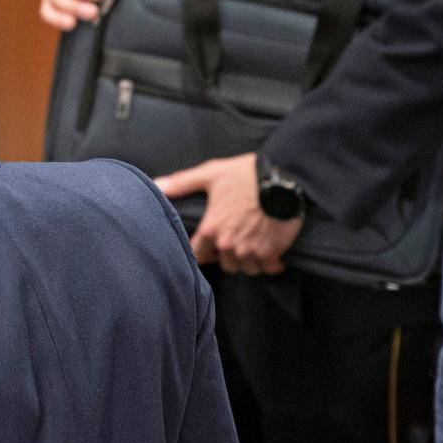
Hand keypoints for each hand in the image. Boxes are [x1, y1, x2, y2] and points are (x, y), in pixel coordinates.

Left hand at [156, 153, 302, 274]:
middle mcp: (228, 244)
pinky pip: (268, 268)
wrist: (286, 178)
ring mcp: (251, 250)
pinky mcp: (272, 252)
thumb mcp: (211, 174)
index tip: (210, 247)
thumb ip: (182, 183)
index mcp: (210, 229)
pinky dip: (270, 263)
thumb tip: (157, 185)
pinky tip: (270, 253)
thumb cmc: (246, 174)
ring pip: (246, 268)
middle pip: (224, 264)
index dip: (204, 252)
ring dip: (249, 261)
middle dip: (228, 256)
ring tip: (252, 246)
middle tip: (236, 242)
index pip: (198, 255)